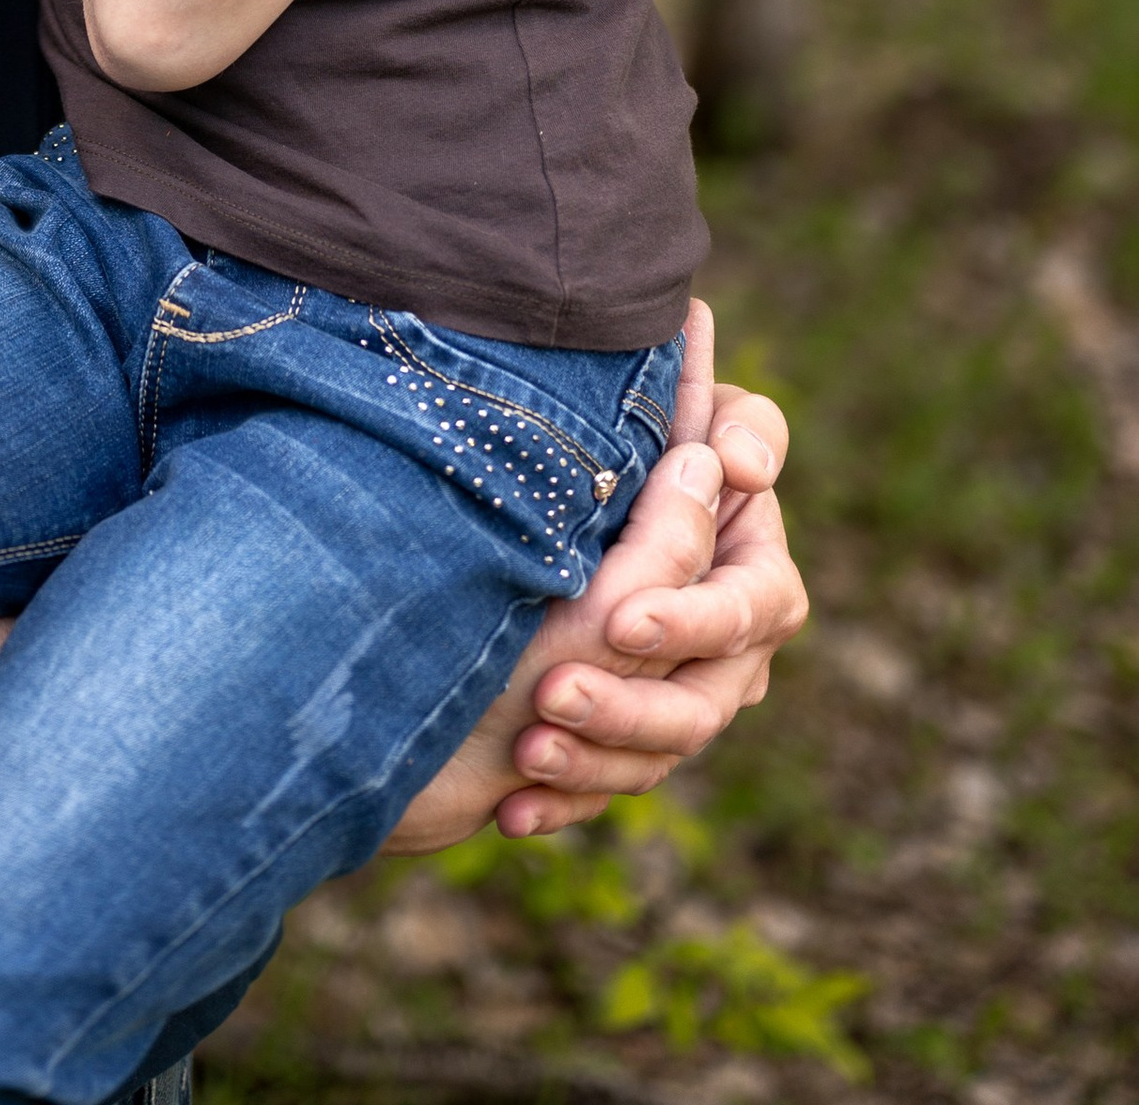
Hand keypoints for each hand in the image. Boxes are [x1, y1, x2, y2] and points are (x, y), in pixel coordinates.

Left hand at [381, 300, 806, 852]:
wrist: (496, 509)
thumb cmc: (603, 440)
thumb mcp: (652, 438)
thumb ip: (711, 446)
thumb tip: (740, 463)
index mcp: (748, 562)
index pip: (749, 603)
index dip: (691, 620)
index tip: (621, 623)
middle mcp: (728, 639)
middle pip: (704, 699)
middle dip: (630, 703)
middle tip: (554, 691)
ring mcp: (681, 694)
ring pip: (659, 753)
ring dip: (595, 757)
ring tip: (529, 748)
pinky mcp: (626, 737)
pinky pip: (609, 785)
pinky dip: (563, 798)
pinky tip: (511, 808)